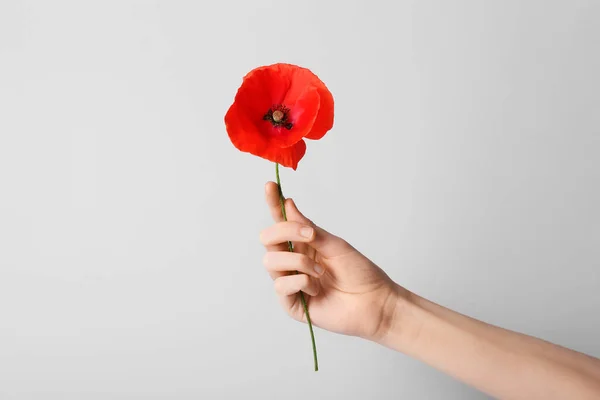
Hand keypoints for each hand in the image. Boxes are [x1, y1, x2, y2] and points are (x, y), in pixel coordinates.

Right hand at [259, 182, 402, 340]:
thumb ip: (308, 228)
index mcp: (304, 245)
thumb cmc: (360, 272)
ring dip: (298, 261)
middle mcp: (294, 262)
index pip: (281, 223)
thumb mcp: (334, 244)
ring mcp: (291, 283)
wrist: (375, 302)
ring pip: (271, 262)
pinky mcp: (292, 304)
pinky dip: (301, 282)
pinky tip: (317, 288)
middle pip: (268, 240)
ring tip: (320, 271)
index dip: (274, 204)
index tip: (271, 185)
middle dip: (284, 231)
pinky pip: (281, 286)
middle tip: (309, 235)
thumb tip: (288, 205)